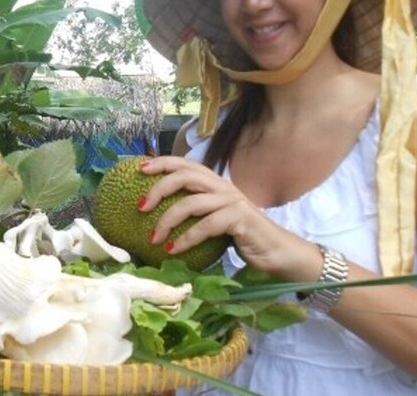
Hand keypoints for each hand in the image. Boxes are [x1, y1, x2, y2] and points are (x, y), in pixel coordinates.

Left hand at [139, 156, 319, 280]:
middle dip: (158, 188)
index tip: (140, 167)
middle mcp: (223, 187)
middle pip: (185, 176)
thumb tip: (157, 216)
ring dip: (167, 221)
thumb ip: (195, 212)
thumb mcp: (214, 220)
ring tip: (153, 239)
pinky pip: (206, 226)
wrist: (276, 252)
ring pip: (191, 202)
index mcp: (215, 183)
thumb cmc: (241, 237)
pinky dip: (186, 239)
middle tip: (140, 206)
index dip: (163, 162)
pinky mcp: (239, 219)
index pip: (186, 164)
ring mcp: (232, 201)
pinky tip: (173, 250)